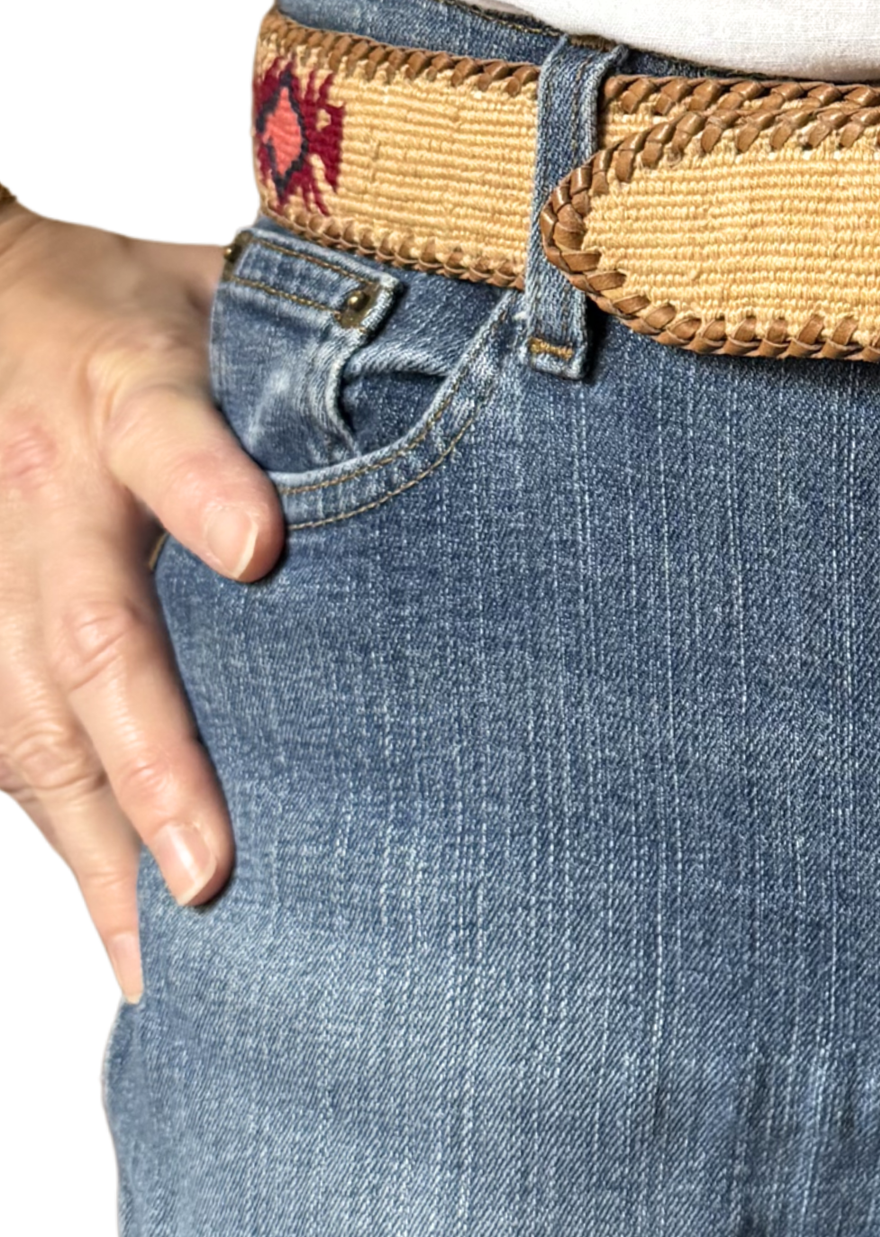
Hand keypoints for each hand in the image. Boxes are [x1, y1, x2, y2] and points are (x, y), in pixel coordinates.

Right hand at [0, 201, 281, 1001]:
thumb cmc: (134, 306)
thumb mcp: (225, 293)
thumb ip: (314, 343)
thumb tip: (469, 373)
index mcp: (124, 386)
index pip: (164, 431)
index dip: (206, 486)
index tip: (259, 548)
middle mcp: (50, 490)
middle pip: (84, 627)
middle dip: (147, 750)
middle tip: (211, 865)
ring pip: (25, 717)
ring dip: (97, 835)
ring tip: (167, 950)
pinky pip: (9, 746)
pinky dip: (66, 839)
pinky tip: (120, 930)